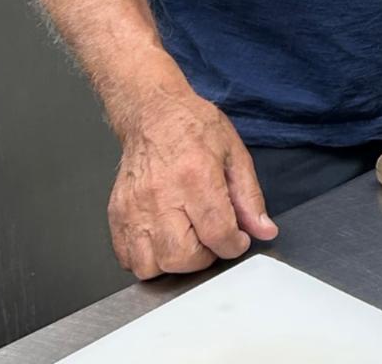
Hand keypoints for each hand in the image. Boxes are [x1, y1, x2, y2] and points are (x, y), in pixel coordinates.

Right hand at [108, 90, 277, 279]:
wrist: (153, 114)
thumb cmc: (192, 128)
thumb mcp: (235, 153)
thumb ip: (250, 196)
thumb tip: (264, 229)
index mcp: (196, 175)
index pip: (217, 232)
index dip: (234, 245)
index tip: (238, 239)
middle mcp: (161, 195)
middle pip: (182, 257)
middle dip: (205, 257)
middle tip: (212, 239)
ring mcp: (134, 208)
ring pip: (152, 266)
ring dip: (175, 263)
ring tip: (187, 240)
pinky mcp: (117, 216)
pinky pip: (130, 259)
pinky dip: (150, 259)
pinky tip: (165, 239)